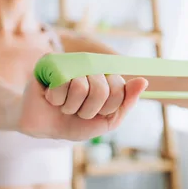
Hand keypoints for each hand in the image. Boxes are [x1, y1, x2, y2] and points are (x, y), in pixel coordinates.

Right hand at [15, 74, 148, 139]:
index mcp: (107, 77)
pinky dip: (56, 99)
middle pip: (102, 90)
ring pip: (81, 86)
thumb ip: (126, 102)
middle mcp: (92, 66)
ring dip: (70, 105)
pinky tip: (51, 97)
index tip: (96, 112)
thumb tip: (144, 81)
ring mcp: (72, 62)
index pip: (120, 89)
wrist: (43, 126)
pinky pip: (62, 83)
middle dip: (88, 110)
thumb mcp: (106, 120)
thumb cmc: (75, 122)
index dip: (107, 108)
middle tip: (77, 110)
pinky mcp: (51, 63)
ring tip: (64, 104)